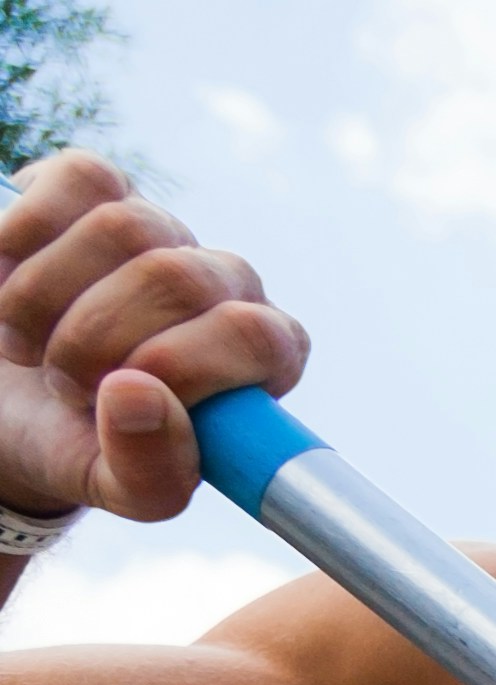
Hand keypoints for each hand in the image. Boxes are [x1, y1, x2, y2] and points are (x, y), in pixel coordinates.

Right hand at [0, 156, 305, 525]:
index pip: (256, 336)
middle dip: (96, 340)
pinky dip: (25, 237)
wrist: (4, 404)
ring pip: (123, 228)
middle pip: (178, 279)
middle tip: (61, 383)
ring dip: (48, 298)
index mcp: (263, 357)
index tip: (114, 399)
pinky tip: (9, 276)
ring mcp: (164, 229)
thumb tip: (136, 394)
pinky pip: (81, 181)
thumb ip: (149, 469)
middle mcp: (227, 283)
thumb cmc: (79, 444)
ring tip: (29, 343)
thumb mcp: (119, 485)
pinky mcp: (100, 186)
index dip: (179, 366)